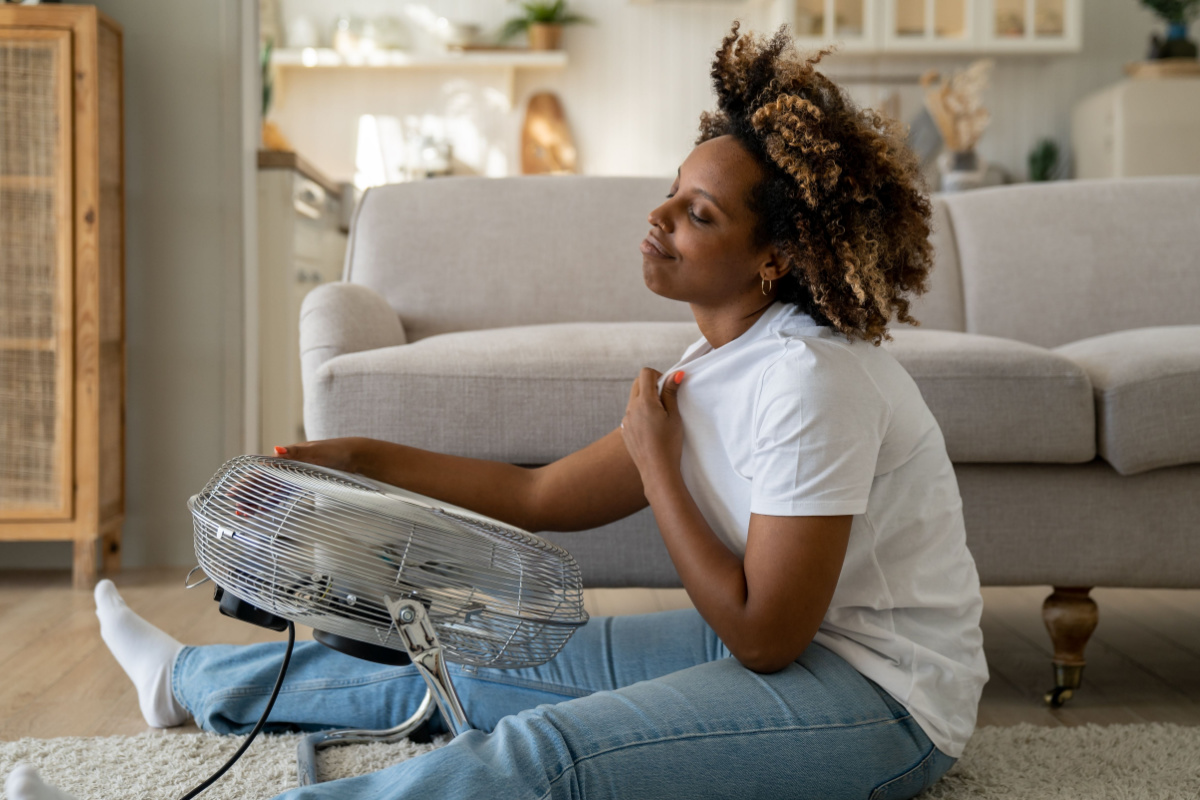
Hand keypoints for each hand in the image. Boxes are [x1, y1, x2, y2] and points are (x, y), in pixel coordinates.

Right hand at [227, 438, 367, 516]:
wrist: (356, 455)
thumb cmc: (337, 451)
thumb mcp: (318, 452)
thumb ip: (297, 452)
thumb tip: (276, 450)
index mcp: (288, 457)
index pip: (262, 471)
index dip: (247, 482)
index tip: (232, 493)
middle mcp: (288, 466)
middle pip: (263, 482)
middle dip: (248, 495)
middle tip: (236, 509)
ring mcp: (295, 475)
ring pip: (271, 490)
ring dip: (257, 501)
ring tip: (244, 513)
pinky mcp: (304, 482)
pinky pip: (284, 494)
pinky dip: (272, 502)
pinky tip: (264, 510)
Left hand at [620, 368, 684, 480]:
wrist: (657, 470)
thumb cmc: (669, 444)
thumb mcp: (674, 416)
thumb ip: (671, 392)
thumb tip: (675, 374)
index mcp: (644, 402)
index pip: (645, 373)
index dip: (658, 376)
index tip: (667, 388)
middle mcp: (631, 408)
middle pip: (637, 384)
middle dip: (651, 385)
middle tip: (665, 400)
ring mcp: (625, 420)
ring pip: (633, 399)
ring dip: (645, 400)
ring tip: (659, 417)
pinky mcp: (624, 430)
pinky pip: (631, 414)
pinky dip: (640, 413)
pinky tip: (652, 429)